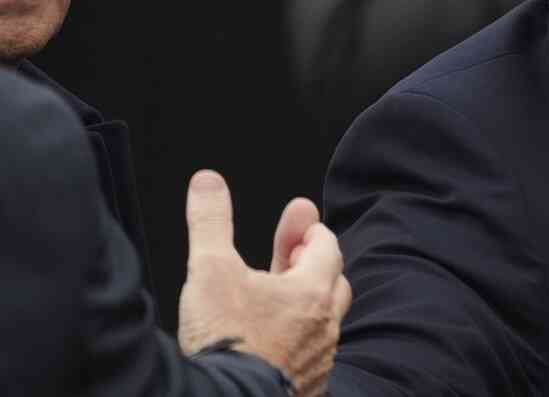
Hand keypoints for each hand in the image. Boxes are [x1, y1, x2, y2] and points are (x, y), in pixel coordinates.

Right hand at [178, 170, 351, 396]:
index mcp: (311, 291)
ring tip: (281, 298)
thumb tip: (207, 180)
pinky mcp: (305, 388)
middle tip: (294, 255)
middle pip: (333, 284)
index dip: (312, 232)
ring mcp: (318, 361)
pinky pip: (310, 357)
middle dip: (314, 264)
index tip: (301, 222)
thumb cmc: (223, 340)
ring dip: (306, 305)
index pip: (328, 248)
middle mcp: (324, 326)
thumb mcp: (209, 269)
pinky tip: (275, 342)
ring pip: (323, 323)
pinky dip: (297, 342)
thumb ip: (211, 222)